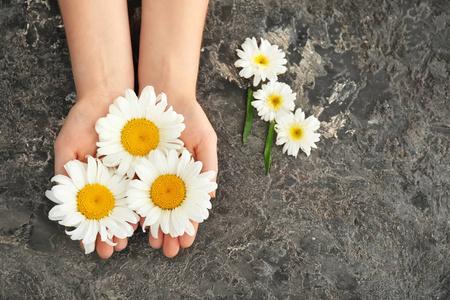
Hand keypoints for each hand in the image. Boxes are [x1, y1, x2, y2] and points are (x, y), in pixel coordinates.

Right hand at [54, 96, 137, 257]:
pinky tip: (151, 214)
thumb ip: (64, 169)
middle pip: (114, 212)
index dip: (93, 231)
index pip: (93, 212)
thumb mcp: (68, 144)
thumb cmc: (85, 120)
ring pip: (133, 202)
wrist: (110, 96)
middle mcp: (113, 180)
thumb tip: (59, 193)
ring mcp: (130, 172)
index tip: (94, 248)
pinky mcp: (147, 161)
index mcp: (93, 181)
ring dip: (134, 222)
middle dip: (115, 232)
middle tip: (117, 249)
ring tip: (135, 240)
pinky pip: (149, 183)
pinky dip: (150, 199)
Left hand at [142, 98, 217, 257]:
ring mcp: (151, 174)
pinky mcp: (133, 166)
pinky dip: (134, 207)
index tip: (187, 242)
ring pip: (151, 206)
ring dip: (153, 227)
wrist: (163, 94)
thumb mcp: (204, 138)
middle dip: (170, 233)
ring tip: (153, 245)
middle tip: (168, 252)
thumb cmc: (189, 117)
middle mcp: (170, 179)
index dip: (189, 226)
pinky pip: (133, 190)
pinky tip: (135, 223)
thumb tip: (210, 195)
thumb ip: (208, 165)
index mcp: (188, 176)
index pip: (189, 207)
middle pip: (170, 212)